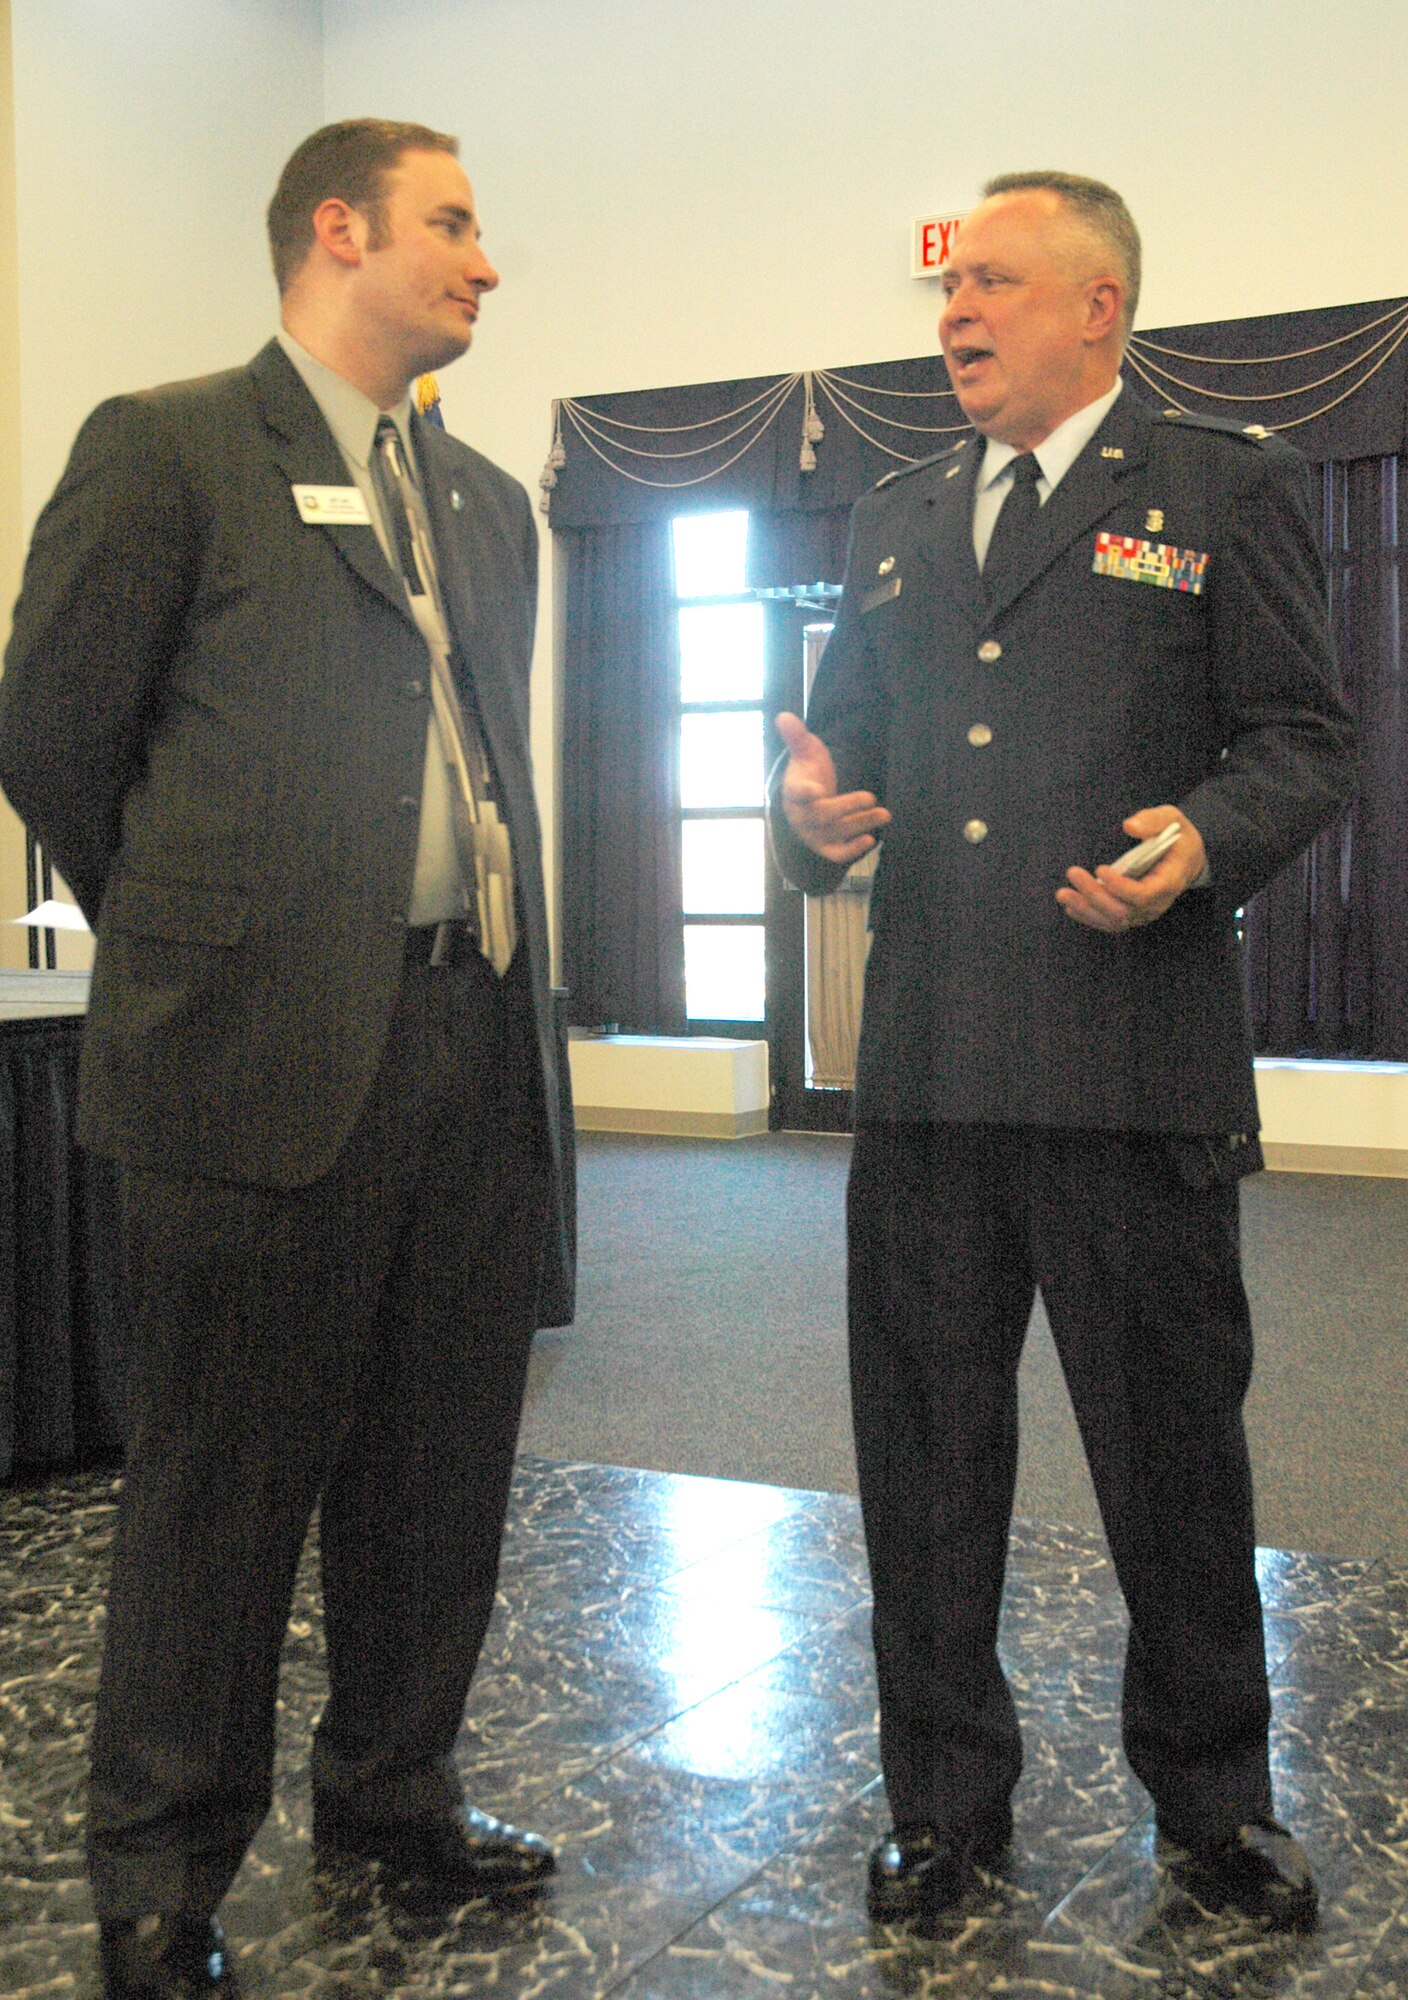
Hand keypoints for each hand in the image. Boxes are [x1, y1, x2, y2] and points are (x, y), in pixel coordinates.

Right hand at [775, 711, 890, 863]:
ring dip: (861, 823)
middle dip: (848, 806)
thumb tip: (783, 715)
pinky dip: (852, 850)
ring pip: (836, 832)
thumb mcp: (805, 752)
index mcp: (793, 792)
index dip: (805, 792)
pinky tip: (871, 838)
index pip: (797, 793)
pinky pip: (837, 853)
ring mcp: (813, 834)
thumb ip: (797, 736)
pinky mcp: (825, 846)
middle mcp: (801, 816)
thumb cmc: (808, 773)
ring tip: (885, 813)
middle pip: (822, 814)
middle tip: (871, 796)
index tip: (817, 790)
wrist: (808, 800)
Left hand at [1056, 806, 1206, 933]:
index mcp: (1170, 881)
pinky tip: (1071, 906)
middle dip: (1095, 895)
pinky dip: (1089, 916)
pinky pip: (1110, 922)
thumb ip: (1153, 820)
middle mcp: (1157, 903)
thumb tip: (1129, 825)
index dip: (1120, 886)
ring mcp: (1144, 912)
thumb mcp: (1172, 819)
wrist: (1187, 859)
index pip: (1143, 894)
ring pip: (1113, 920)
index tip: (1100, 869)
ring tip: (1063, 894)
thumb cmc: (1177, 838)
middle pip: (1123, 910)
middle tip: (1072, 873)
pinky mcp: (1133, 913)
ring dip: (1086, 909)